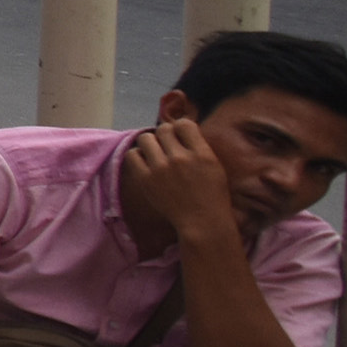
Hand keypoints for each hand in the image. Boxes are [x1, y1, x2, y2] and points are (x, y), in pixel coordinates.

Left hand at [122, 120, 240, 253]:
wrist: (202, 223)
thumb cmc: (212, 196)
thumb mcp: (214, 166)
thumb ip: (198, 146)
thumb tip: (179, 127)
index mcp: (202, 154)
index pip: (184, 124)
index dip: (179, 128)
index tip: (179, 136)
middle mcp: (181, 158)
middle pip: (163, 129)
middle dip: (165, 136)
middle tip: (167, 147)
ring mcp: (161, 169)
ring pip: (146, 138)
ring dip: (150, 144)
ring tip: (155, 154)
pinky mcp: (145, 180)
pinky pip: (132, 155)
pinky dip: (137, 156)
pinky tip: (146, 164)